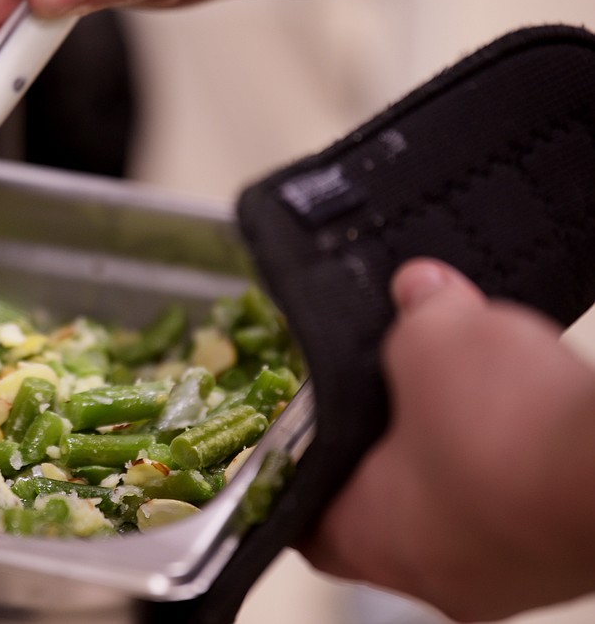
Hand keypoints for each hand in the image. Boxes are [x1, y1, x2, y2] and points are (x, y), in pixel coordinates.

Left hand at [299, 259, 594, 621]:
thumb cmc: (503, 429)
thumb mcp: (431, 339)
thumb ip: (413, 315)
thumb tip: (418, 289)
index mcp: (368, 536)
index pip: (304, 515)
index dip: (297, 469)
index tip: (300, 433)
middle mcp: (436, 575)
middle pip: (388, 508)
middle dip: (388, 445)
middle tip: (390, 392)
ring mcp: (510, 575)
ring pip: (462, 507)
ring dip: (461, 453)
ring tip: (468, 388)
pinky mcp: (566, 557)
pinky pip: (523, 505)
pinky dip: (517, 464)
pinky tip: (527, 411)